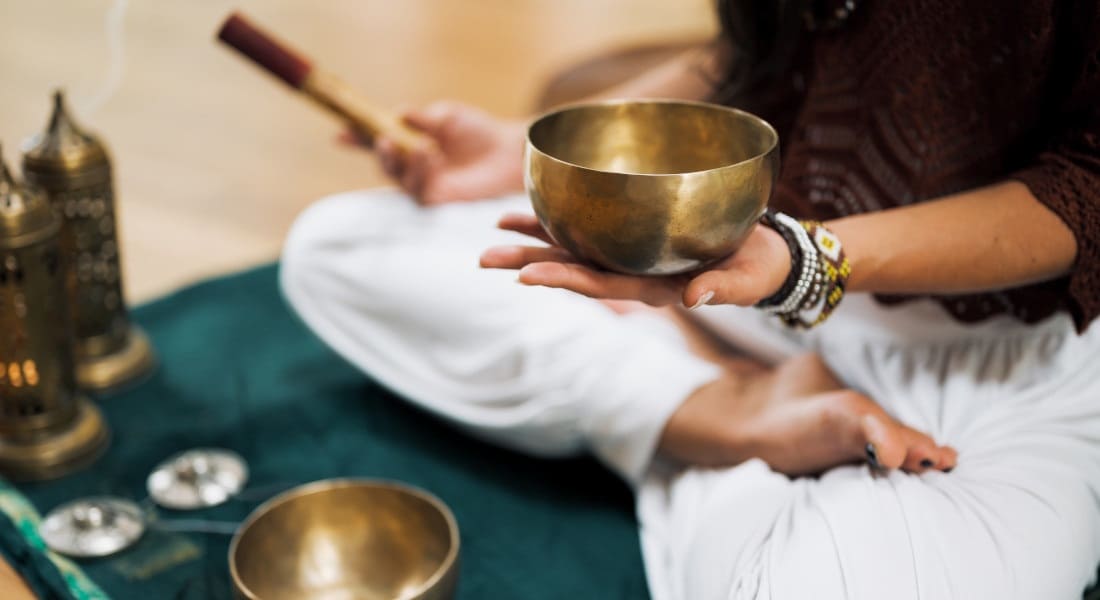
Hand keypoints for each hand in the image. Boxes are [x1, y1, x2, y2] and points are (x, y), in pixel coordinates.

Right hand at [342, 101, 526, 204]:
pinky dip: (420, 171)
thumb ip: (420, 118)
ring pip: (399, 178)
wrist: (507, 152)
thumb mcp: (446, 117)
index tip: (338, 134)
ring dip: (405, 161)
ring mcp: (423, 185)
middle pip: (384, 164)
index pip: (378, 141)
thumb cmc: (478, 132)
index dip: (357, 139)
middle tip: (384, 140)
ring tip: (424, 146)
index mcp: (410, 143)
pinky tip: (431, 155)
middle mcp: (412, 166)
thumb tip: (396, 114)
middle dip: (379, 153)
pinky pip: (418, 190)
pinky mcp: (437, 201)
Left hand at [479, 214, 792, 307]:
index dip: (563, 279)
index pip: (600, 285)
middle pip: (573, 268)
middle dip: (529, 262)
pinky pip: (592, 227)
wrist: (766, 254)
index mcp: (653, 288)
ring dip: (534, 240)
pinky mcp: (637, 235)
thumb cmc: (758, 269)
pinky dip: (562, 218)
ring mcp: (631, 255)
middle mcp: (633, 272)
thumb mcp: (747, 280)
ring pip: (574, 247)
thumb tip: (694, 298)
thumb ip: (723, 289)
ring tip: (496, 229)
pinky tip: (534, 207)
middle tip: (483, 258)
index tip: (525, 277)